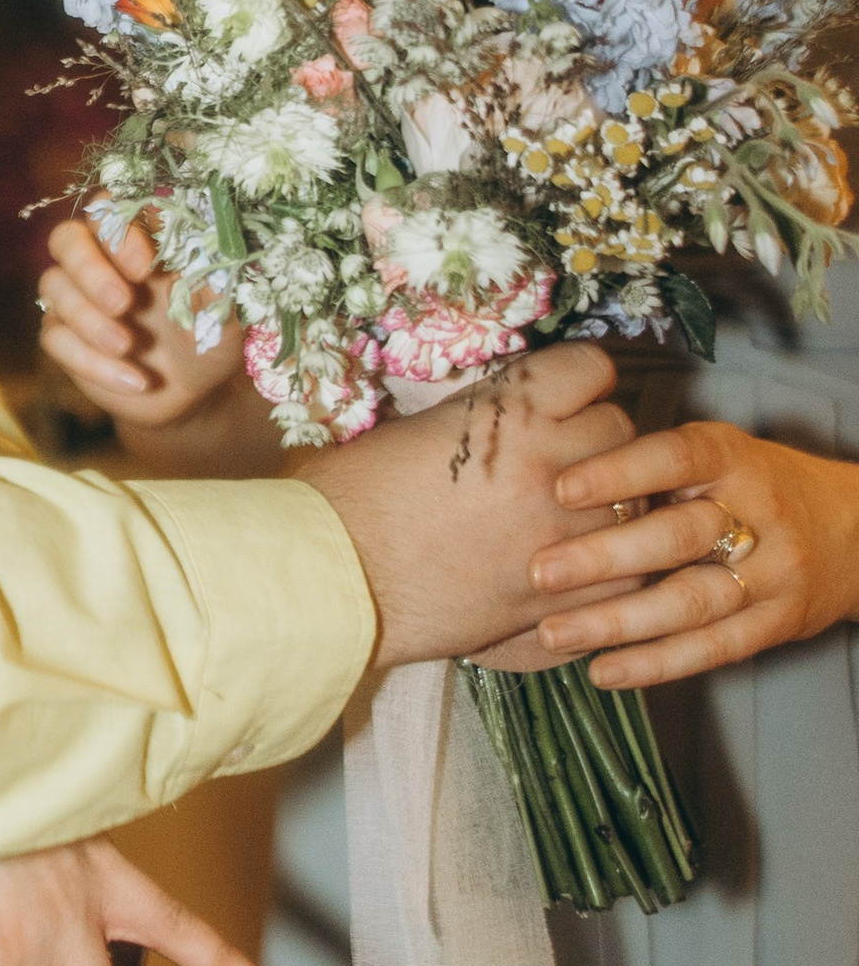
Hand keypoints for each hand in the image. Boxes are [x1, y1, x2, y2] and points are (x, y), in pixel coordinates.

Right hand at [37, 217, 246, 429]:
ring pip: (54, 287)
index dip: (120, 231)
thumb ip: (215, 283)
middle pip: (67, 238)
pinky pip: (55, 338)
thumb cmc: (208, 339)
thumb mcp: (222, 315)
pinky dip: (91, 361)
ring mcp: (77, 297)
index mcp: (141, 240)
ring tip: (128, 347)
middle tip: (122, 303)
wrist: (190, 393)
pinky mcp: (63, 336)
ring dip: (89, 320)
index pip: (111, 211)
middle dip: (89, 269)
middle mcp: (102, 260)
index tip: (144, 267)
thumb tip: (215, 252)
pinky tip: (132, 380)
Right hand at [292, 343, 638, 668]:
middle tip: (565, 454)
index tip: (563, 395)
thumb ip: (476, 413)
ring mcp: (559, 536)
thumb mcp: (410, 425)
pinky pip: (631, 574)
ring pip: (636, 502)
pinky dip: (615, 568)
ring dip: (612, 502)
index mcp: (507, 412)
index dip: (577, 381)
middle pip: (620, 430)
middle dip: (597, 438)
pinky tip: (581, 567)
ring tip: (576, 512)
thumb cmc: (347, 496)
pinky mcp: (557, 596)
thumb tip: (512, 406)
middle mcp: (547, 466)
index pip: (591, 369)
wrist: (328, 580)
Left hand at [526, 418, 858, 686]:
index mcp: (732, 458)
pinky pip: (711, 648)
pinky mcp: (775, 625)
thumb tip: (554, 459)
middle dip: (604, 557)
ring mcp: (771, 574)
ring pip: (691, 602)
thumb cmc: (752, 484)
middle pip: (678, 538)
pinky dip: (655, 664)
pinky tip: (603, 671)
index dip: (619, 472)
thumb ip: (652, 463)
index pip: (675, 458)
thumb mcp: (716, 453)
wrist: (851, 532)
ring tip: (553, 632)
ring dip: (618, 622)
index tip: (561, 489)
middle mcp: (756, 513)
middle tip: (540, 571)